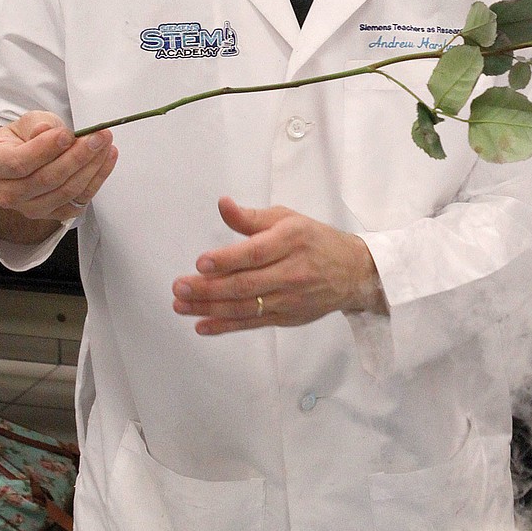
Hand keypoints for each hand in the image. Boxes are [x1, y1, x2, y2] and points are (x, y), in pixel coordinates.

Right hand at [0, 110, 117, 232]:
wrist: (29, 157)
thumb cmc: (26, 138)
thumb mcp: (27, 122)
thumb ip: (37, 125)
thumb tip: (45, 132)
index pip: (19, 162)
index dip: (46, 149)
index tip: (68, 134)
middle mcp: (8, 192)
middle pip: (47, 179)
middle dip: (78, 156)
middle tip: (98, 136)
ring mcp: (31, 208)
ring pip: (66, 191)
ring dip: (92, 167)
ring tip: (105, 144)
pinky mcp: (54, 214)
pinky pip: (80, 200)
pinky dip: (98, 179)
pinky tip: (107, 159)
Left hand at [172, 196, 386, 334]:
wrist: (352, 272)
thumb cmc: (314, 240)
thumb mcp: (287, 219)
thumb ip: (251, 217)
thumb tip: (223, 204)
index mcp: (291, 241)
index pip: (256, 253)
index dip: (227, 259)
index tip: (201, 262)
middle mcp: (291, 271)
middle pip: (245, 284)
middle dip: (208, 288)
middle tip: (179, 287)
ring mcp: (288, 298)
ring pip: (244, 307)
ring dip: (209, 309)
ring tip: (180, 305)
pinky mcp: (285, 317)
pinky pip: (251, 323)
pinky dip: (225, 326)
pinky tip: (201, 325)